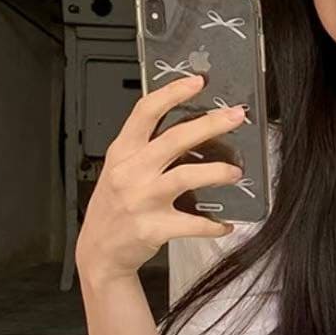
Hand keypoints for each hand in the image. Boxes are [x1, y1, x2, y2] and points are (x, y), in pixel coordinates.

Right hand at [76, 74, 248, 283]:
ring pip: (186, 176)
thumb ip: (145, 149)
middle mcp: (131, 171)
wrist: (99, 252)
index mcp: (123, 152)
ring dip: (217, 172)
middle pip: (175, 138)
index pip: (145, 112)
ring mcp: (142, 199)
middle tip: (236, 117)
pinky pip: (193, 223)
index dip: (172, 93)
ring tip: (235, 172)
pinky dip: (213, 224)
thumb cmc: (114, 208)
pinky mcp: (153, 227)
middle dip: (211, 124)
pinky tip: (225, 223)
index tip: (197, 82)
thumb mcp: (119, 170)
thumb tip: (191, 129)